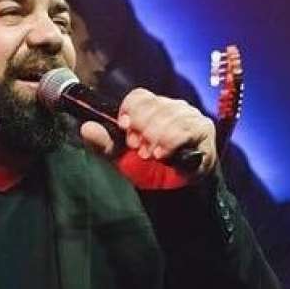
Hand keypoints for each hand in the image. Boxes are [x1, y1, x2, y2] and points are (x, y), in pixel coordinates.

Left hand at [79, 88, 216, 189]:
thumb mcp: (121, 157)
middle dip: (141, 129)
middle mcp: (172, 107)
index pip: (140, 96)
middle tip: (139, 149)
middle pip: (153, 105)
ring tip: (152, 155)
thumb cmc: (149, 170)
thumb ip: (104, 143)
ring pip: (169, 115)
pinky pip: (185, 128)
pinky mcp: (203, 129)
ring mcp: (189, 115)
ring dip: (155, 137)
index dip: (130, 112)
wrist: (173, 192)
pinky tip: (164, 155)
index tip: (125, 130)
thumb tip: (86, 127)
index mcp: (151, 109)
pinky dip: (170, 142)